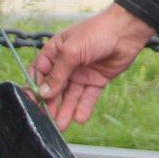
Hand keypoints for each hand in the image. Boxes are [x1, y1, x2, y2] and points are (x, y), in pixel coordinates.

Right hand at [29, 4, 155, 128]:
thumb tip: (44, 93)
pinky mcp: (97, 80)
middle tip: (47, 121)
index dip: (35, 88)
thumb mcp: (72, 52)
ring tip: (61, 126)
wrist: (126, 31)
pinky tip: (79, 119)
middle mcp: (67, 63)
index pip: (40, 73)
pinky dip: (83, 108)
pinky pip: (88, 97)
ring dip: (66, 110)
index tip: (32, 104)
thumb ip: (58, 74)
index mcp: (56, 52)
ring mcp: (82, 73)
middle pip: (55, 88)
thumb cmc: (96, 32)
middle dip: (51, 104)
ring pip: (71, 96)